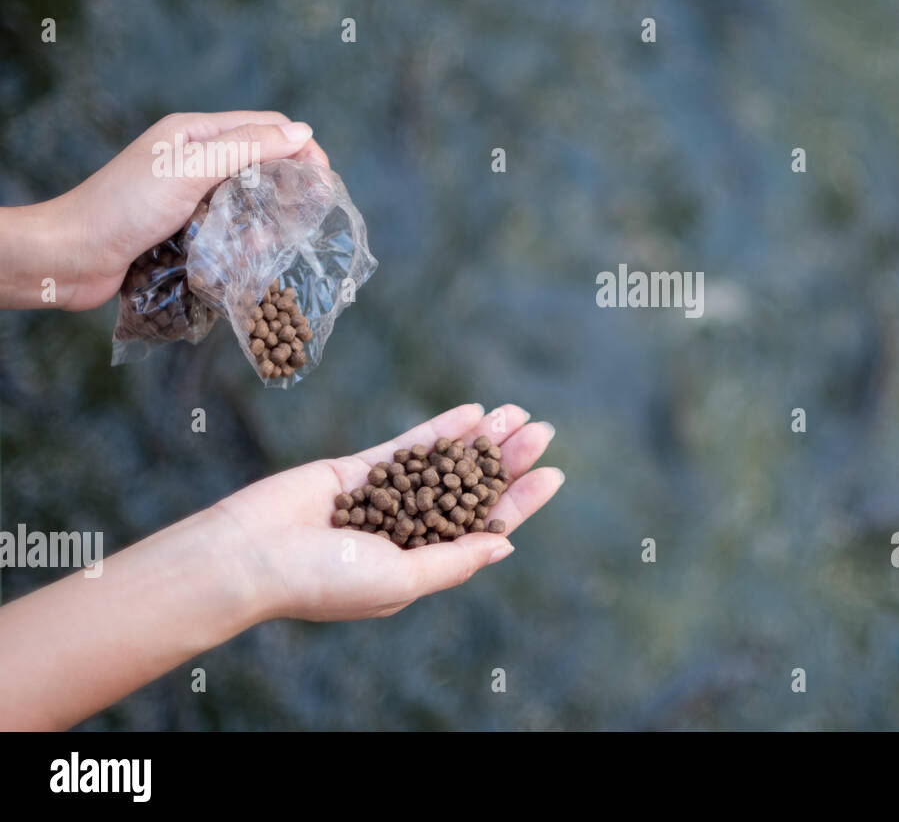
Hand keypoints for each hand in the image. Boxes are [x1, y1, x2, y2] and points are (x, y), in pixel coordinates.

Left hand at [0, 111, 329, 309]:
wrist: (70, 256)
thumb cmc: (124, 206)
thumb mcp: (190, 168)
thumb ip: (247, 147)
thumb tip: (303, 133)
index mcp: (195, 132)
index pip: (267, 127)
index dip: (301, 149)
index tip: (324, 183)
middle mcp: (195, 159)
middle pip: (262, 163)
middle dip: (289, 186)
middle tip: (308, 216)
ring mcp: (189, 195)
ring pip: (249, 200)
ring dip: (268, 219)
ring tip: (278, 242)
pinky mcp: (185, 229)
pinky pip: (230, 230)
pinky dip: (246, 242)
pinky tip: (251, 258)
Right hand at [213, 403, 563, 621]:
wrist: (249, 556)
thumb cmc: (324, 581)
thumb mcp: (402, 579)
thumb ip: (454, 561)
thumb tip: (507, 546)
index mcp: (420, 566)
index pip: (484, 528)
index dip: (520, 501)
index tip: (554, 474)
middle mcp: (406, 532)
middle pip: (470, 490)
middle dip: (505, 462)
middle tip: (543, 431)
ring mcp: (382, 499)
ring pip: (444, 463)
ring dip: (479, 439)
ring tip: (517, 414)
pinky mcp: (356, 472)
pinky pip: (407, 447)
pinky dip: (439, 430)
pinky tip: (472, 412)